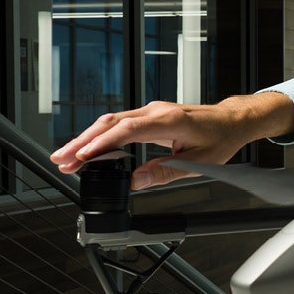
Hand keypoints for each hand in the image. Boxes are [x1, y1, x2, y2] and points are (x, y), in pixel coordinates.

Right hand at [48, 92, 293, 188]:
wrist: (232, 120)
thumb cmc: (220, 138)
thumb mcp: (198, 162)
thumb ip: (165, 171)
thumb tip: (135, 182)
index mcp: (169, 121)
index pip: (127, 129)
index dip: (102, 143)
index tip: (83, 157)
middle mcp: (156, 111)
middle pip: (110, 123)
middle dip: (83, 141)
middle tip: (61, 159)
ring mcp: (151, 110)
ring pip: (111, 122)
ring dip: (87, 139)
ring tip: (67, 158)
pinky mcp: (149, 115)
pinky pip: (119, 123)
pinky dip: (101, 136)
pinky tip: (88, 150)